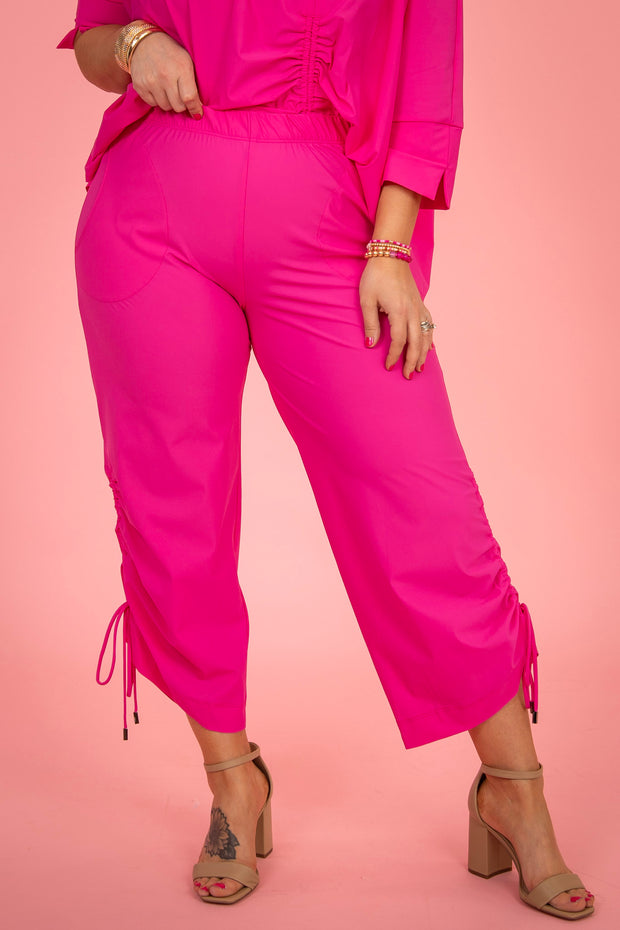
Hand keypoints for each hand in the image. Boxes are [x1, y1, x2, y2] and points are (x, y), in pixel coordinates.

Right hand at [128, 31, 203, 118]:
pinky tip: (158, 89)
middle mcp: (165, 76)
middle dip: (182, 105)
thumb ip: (193, 82)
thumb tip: (199, 106)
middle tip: (181, 97)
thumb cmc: (171, 52)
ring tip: (169, 91)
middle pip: (178, 107)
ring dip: (169, 103)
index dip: (195, 109)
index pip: (190, 98)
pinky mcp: (139, 86)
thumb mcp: (186, 60)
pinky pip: (153, 104)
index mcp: (181, 68)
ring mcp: (150, 81)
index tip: (197, 113)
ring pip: (165, 107)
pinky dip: (157, 100)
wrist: (144, 41)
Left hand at [359, 257, 433, 377]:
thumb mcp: (367, 300)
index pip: (399, 341)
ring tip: (419, 367)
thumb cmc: (375, 277)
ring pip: (426, 335)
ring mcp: (419, 307)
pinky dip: (430, 338)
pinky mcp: (421, 303)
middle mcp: (413, 311)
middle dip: (411, 361)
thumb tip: (371, 345)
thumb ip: (370, 323)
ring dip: (423, 353)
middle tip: (407, 376)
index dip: (394, 356)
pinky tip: (430, 349)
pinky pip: (429, 325)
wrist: (390, 255)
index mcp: (399, 312)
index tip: (388, 367)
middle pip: (416, 343)